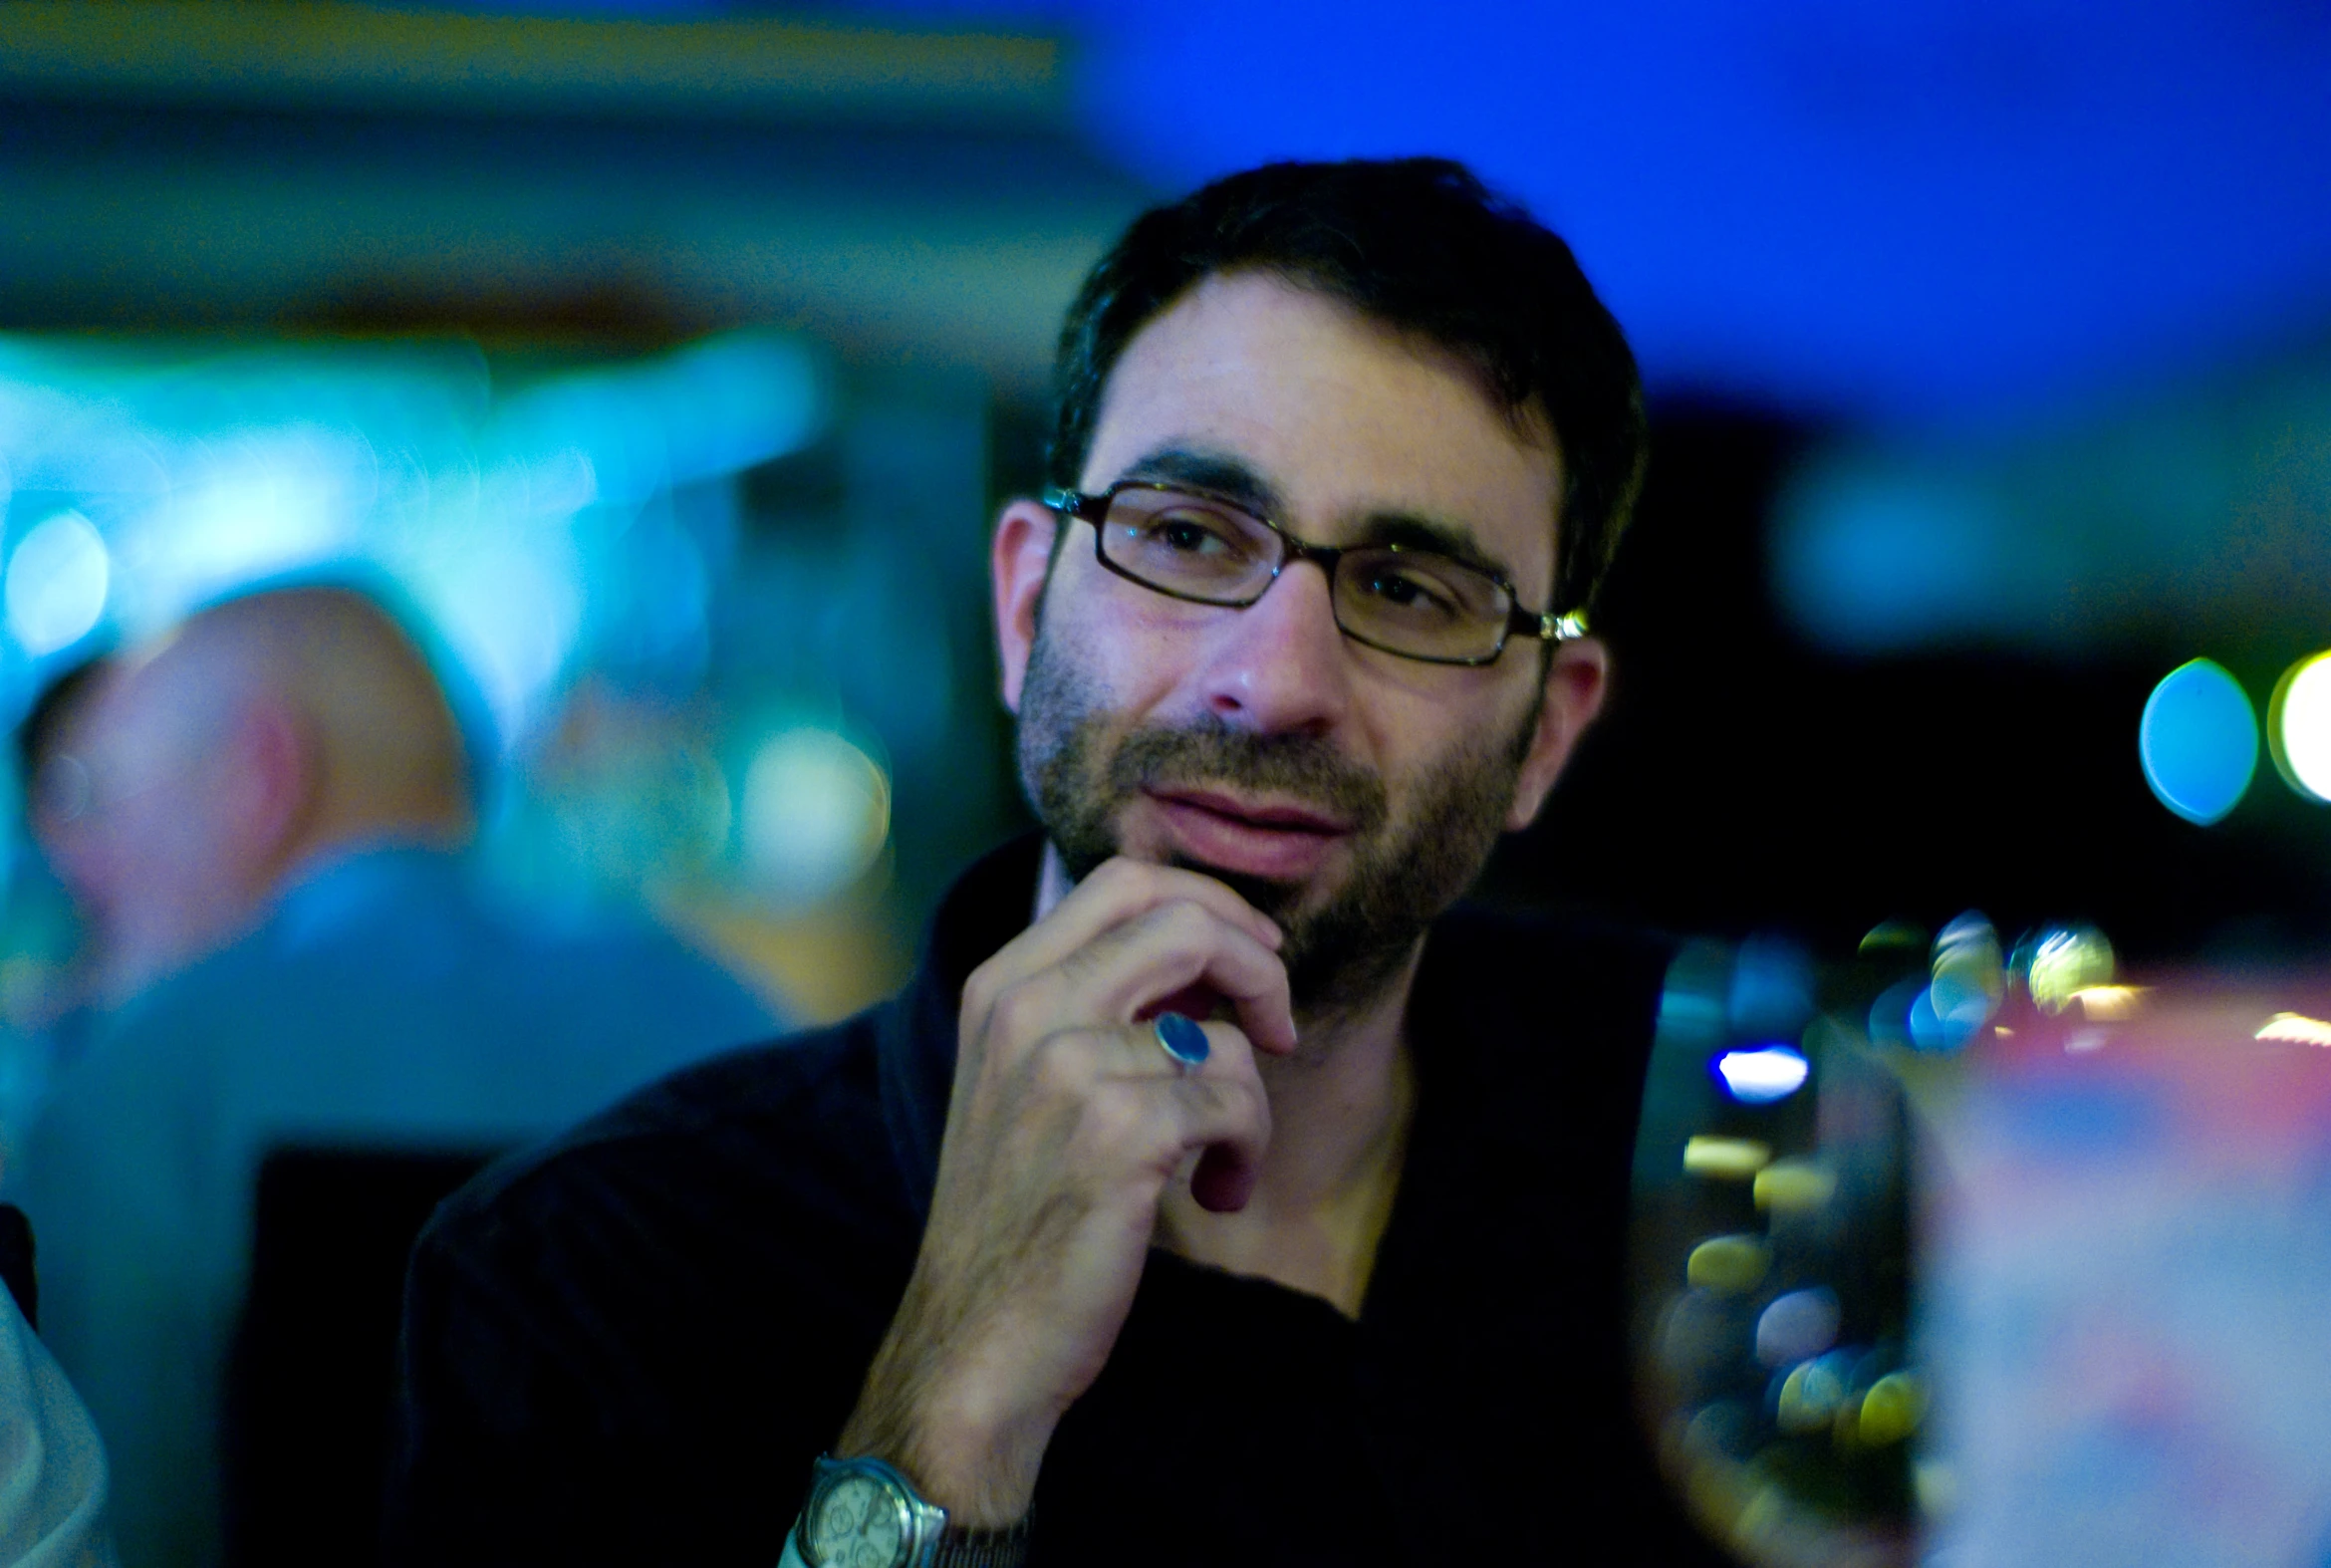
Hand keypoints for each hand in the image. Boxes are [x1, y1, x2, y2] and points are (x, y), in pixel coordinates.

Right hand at [834, 858, 1297, 1525]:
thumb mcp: (1023, 1080)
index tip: (1250, 957)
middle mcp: (1027, 1009)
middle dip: (1260, 968)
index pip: (1125, 880)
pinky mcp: (1121, 1133)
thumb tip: (1207, 949)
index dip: (1210, 903)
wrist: (977, 1337)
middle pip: (1185, 920)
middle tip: (1277, 1031)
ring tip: (1224, 1155)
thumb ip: (1090, 1004)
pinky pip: (1237, 1104)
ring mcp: (1070, 1067)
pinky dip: (1246, 1153)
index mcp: (1001, 985)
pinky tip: (1215, 1195)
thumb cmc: (1018, 1213)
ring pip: (1225, 1031)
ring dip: (1252, 1100)